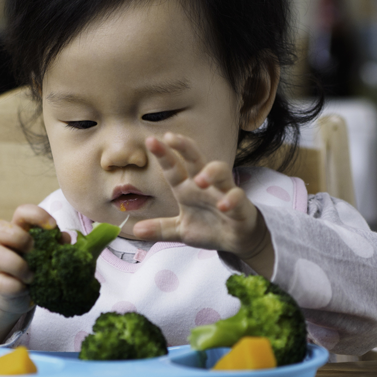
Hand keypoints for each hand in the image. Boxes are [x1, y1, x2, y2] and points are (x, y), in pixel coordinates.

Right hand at [0, 204, 69, 345]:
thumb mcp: (48, 253)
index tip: (52, 226)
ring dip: (19, 266)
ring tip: (33, 276)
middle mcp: (3, 244)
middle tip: (35, 252)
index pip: (21, 212)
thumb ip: (57, 243)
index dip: (36, 214)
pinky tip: (27, 289)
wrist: (17, 296)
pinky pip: (3, 283)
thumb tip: (65, 238)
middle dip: (21, 239)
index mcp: (18, 231)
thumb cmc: (35, 267)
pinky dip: (18, 287)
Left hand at [133, 132, 273, 276]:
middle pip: (196, 159)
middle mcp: (205, 186)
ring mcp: (224, 192)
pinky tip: (223, 206)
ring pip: (221, 171)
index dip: (163, 155)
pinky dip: (231, 199)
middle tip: (172, 137)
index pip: (173, 168)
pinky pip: (237, 197)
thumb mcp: (181, 230)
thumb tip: (135, 230)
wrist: (238, 238)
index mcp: (187, 189)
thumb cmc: (209, 227)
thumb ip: (161, 229)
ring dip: (211, 172)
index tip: (150, 140)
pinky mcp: (240, 205)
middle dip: (185, 147)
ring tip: (199, 180)